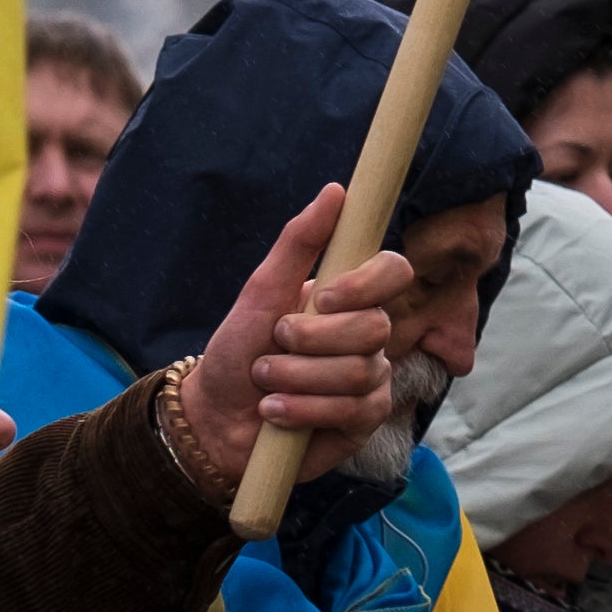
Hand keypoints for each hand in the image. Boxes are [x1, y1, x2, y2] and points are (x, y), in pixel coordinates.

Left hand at [177, 185, 412, 491]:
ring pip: (360, 372)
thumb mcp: (261, 291)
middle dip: (311, 341)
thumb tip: (336, 191)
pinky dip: (304, 410)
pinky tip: (277, 412)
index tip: (325, 297)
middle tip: (273, 346)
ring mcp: (371, 379)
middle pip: (375, 328)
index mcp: (350, 298)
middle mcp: (369, 336)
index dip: (368, 284)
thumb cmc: (239, 349)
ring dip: (298, 379)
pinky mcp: (364, 420)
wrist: (216, 416)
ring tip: (265, 384)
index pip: (395, 272)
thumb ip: (299, 242)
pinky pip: (353, 410)